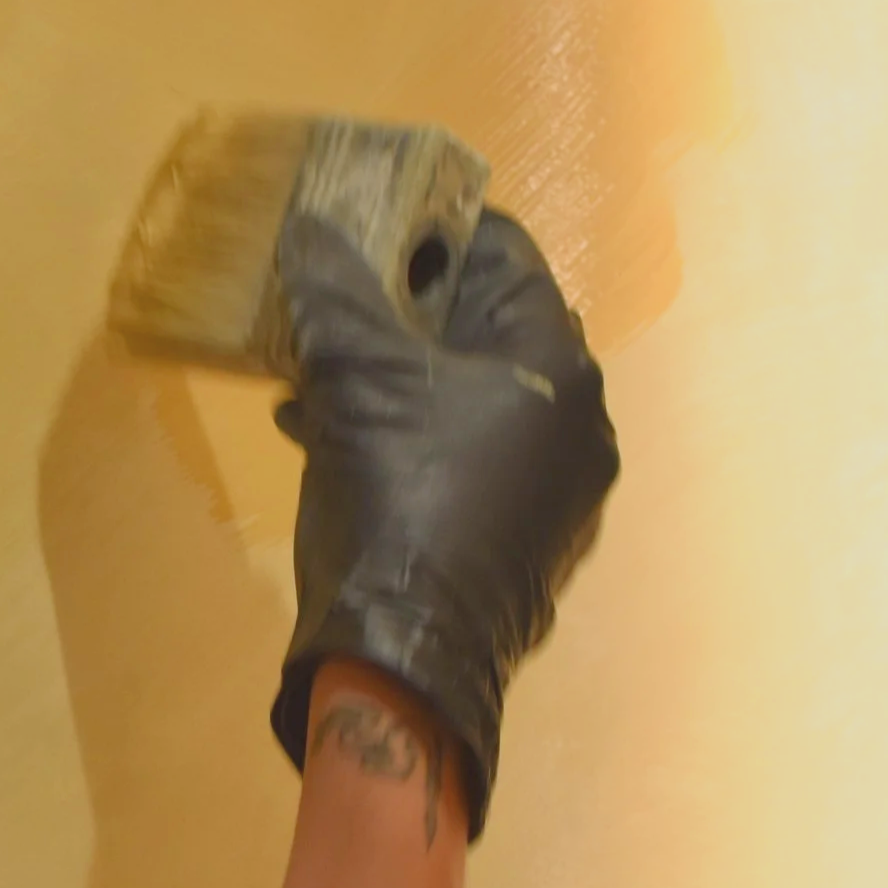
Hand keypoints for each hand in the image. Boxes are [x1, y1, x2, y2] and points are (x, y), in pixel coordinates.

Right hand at [271, 208, 618, 834]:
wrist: (405, 660)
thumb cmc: (395, 497)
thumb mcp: (353, 380)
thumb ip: (334, 293)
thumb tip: (308, 227)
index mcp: (559, 367)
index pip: (504, 256)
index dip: (431, 234)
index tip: (371, 227)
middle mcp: (578, 424)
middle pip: (486, 331)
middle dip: (402, 316)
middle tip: (335, 305)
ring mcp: (557, 493)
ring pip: (470, 402)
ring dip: (394, 382)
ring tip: (315, 380)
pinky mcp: (524, 545)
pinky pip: (468, 463)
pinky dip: (411, 442)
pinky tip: (338, 444)